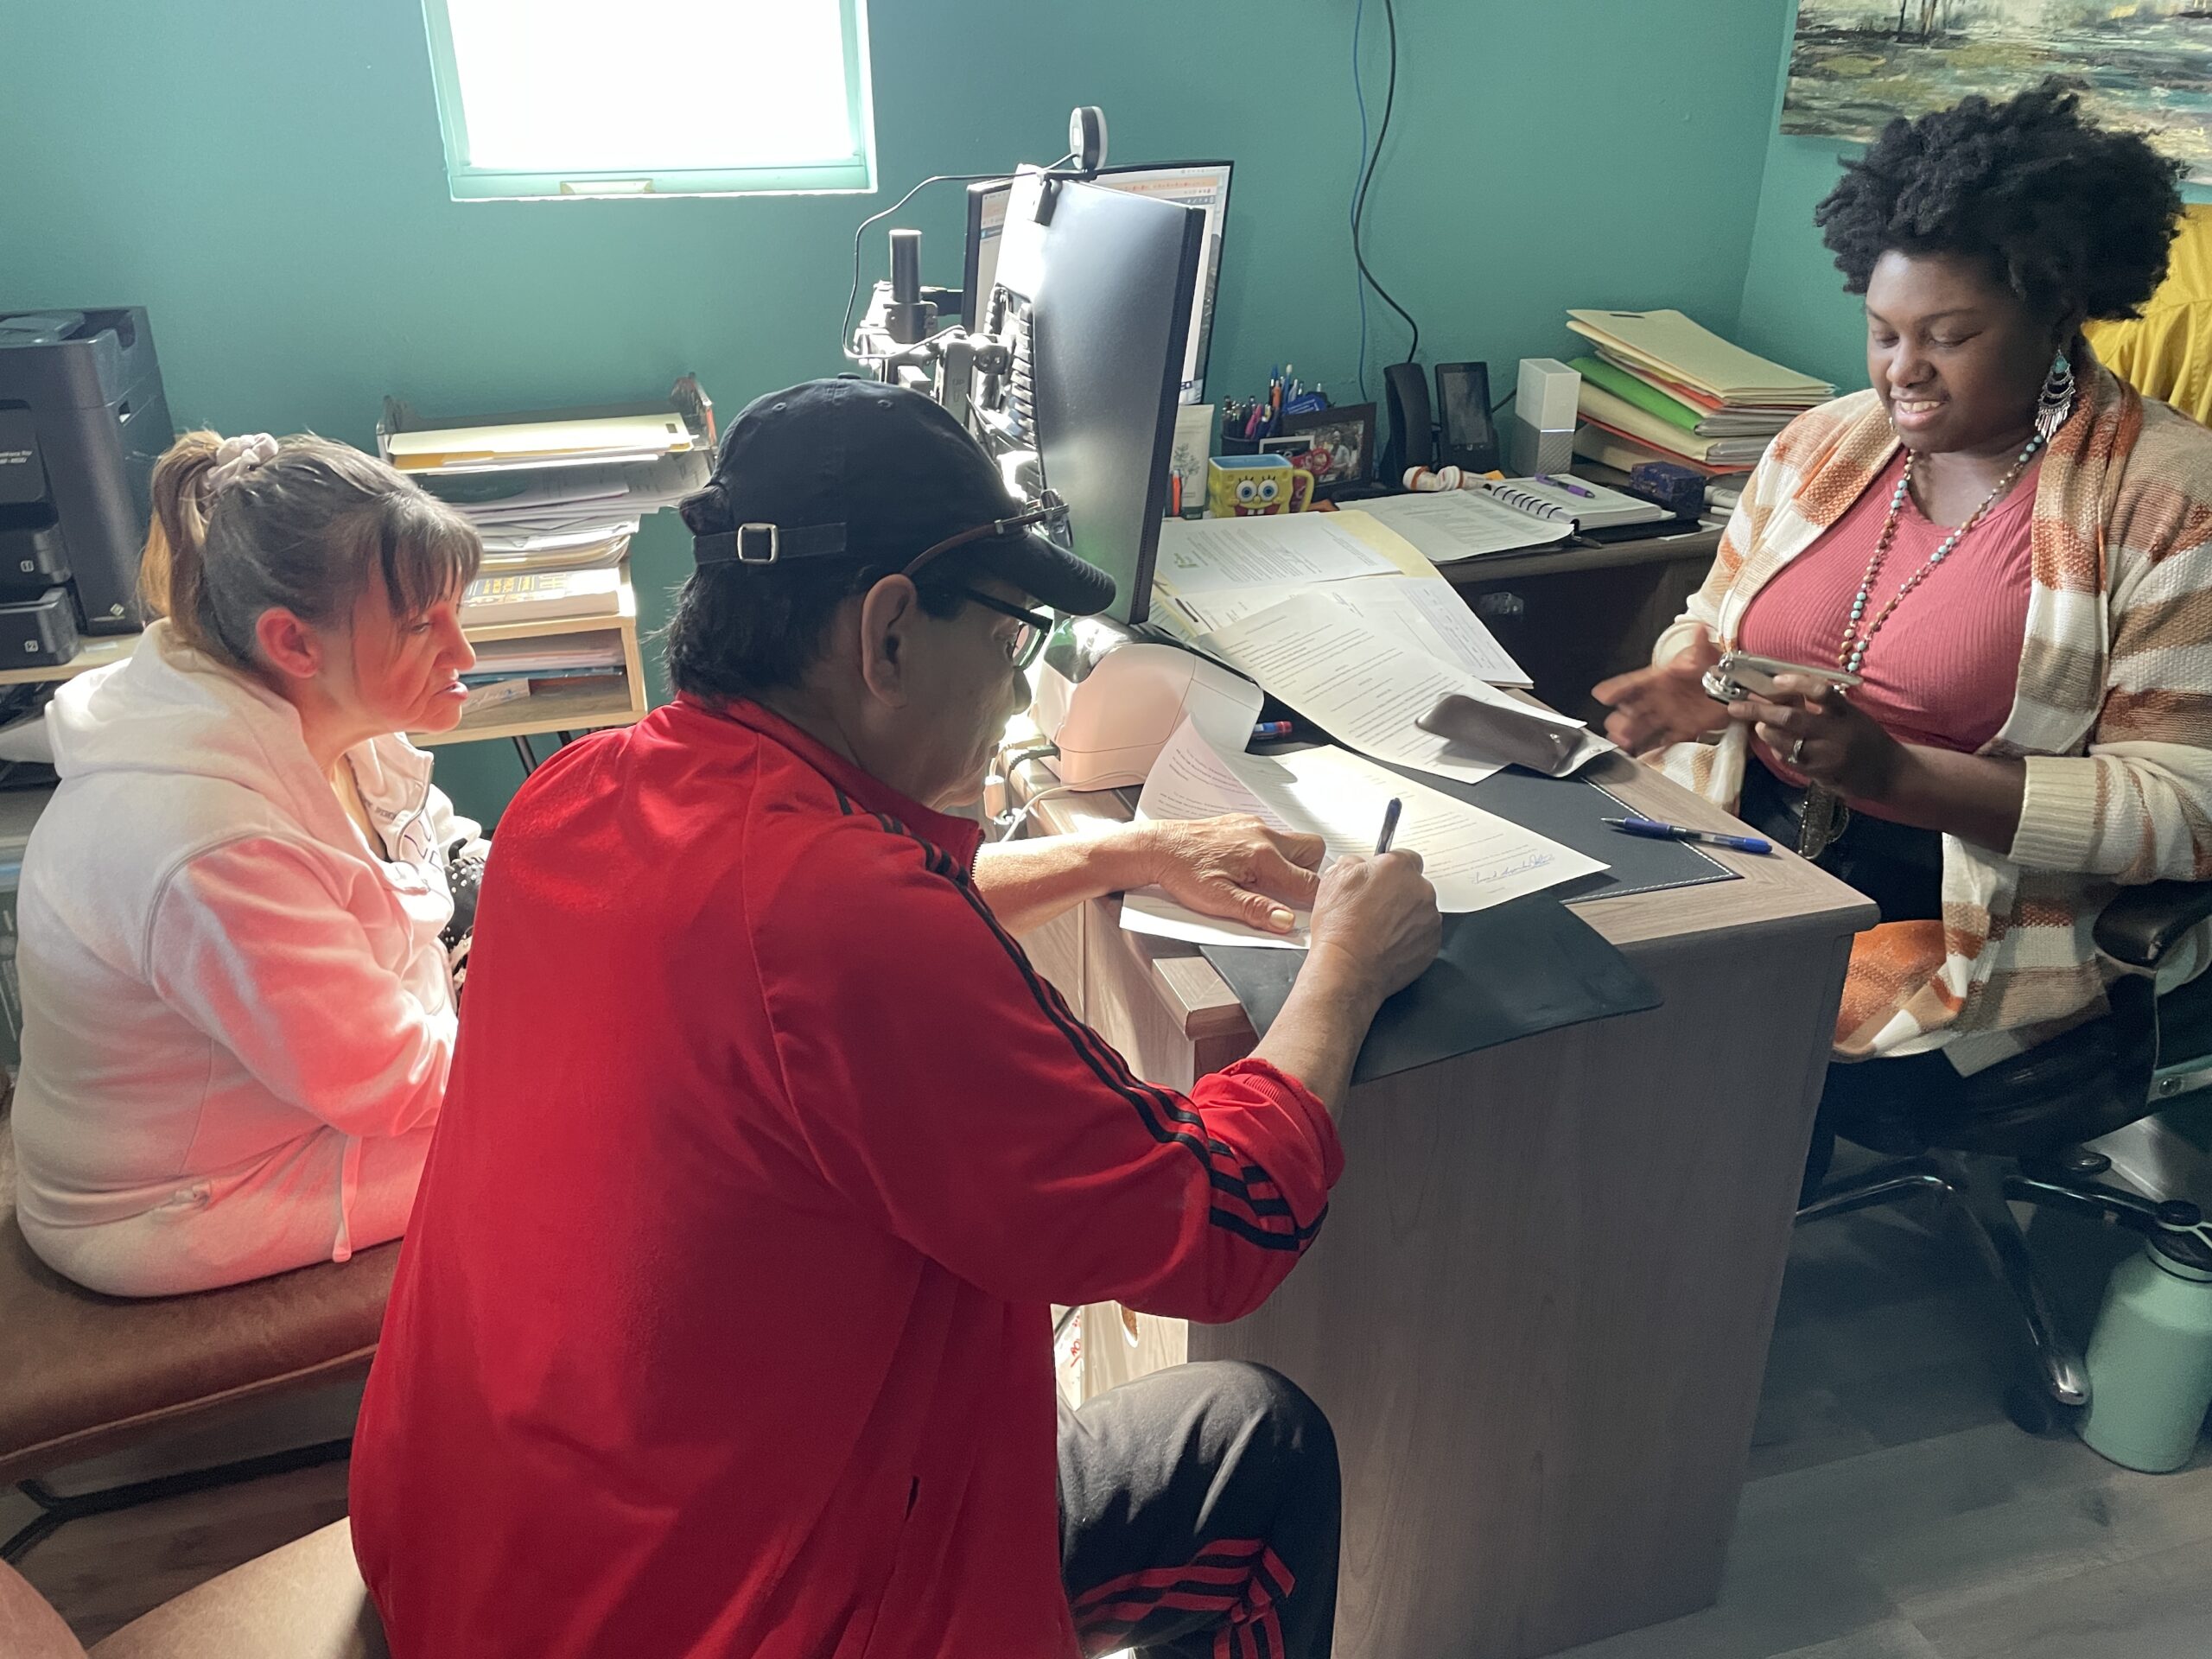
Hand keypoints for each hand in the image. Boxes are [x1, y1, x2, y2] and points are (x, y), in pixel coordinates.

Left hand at [1136, 814, 1325, 935]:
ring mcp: (1252, 825)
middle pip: (1312, 850)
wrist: (1157, 846)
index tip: (1307, 911)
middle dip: (1309, 872)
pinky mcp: (1241, 822)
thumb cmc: (1181, 870)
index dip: (1313, 900)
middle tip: (1290, 892)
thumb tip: (1285, 921)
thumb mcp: (1218, 900)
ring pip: (1291, 840)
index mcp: (1262, 856)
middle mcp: (1262, 835)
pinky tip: (1247, 867)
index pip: (1308, 881)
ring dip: (1288, 862)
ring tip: (1264, 881)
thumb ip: (1256, 910)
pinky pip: (1269, 835)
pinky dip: (1268, 852)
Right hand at [1305, 850, 1440, 1005]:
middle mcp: (1420, 890)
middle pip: (1414, 884)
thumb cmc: (1341, 928)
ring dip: (1404, 916)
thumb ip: (1352, 862)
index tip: (1381, 878)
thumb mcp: (1333, 878)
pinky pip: (1422, 934)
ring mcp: (1429, 919)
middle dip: (1397, 893)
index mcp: (1398, 868)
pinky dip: (1409, 937)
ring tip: (1378, 929)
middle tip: (1373, 907)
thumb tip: (1357, 864)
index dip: (1389, 869)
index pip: (1405, 857)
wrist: (1348, 967)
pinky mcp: (1431, 944)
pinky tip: (1387, 943)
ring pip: (1419, 910)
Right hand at [1593, 631, 1723, 755]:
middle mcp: (1660, 698)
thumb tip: (1698, 629)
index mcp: (1660, 678)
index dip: (1617, 688)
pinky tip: (1641, 754)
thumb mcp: (1706, 653)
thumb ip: (1699, 645)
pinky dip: (1652, 748)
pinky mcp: (1682, 729)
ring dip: (1632, 734)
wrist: (1731, 685)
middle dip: (1622, 718)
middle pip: (1634, 709)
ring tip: (1623, 742)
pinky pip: (1663, 740)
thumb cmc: (1712, 666)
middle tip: (1615, 725)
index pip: (1634, 683)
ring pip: (1644, 726)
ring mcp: (1669, 715)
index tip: (1602, 694)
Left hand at [1733, 676, 1904, 802]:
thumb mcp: (1851, 715)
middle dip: (1759, 711)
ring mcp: (1828, 757)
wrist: (1889, 773)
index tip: (1775, 679)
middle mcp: (1837, 734)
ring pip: (1785, 743)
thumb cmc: (1865, 737)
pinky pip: (1790, 761)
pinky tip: (1774, 743)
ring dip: (1765, 732)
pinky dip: (1777, 749)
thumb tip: (1781, 691)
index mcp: (1847, 713)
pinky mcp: (1821, 775)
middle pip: (1792, 719)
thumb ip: (1822, 705)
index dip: (1797, 683)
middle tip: (1736, 706)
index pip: (1822, 692)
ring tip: (1757, 725)